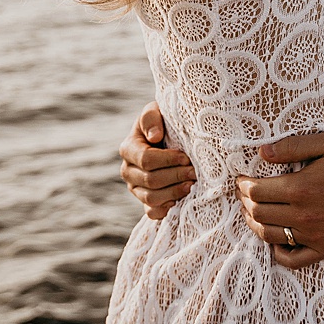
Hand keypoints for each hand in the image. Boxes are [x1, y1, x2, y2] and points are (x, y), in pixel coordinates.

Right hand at [118, 101, 194, 219]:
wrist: (172, 136)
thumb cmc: (165, 121)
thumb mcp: (157, 110)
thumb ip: (151, 117)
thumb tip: (154, 137)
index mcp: (128, 149)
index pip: (146, 160)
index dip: (168, 160)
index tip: (187, 156)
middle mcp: (128, 171)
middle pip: (150, 180)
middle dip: (175, 176)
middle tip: (195, 172)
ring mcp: (135, 189)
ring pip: (151, 198)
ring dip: (175, 192)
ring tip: (192, 185)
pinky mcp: (146, 202)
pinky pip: (152, 213)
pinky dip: (167, 209)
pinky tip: (182, 200)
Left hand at [234, 132, 323, 269]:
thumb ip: (292, 147)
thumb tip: (261, 153)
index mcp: (302, 188)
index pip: (256, 191)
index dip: (243, 184)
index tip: (241, 178)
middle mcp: (305, 215)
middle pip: (259, 213)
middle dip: (246, 202)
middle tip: (245, 192)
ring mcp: (316, 235)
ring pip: (270, 235)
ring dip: (255, 224)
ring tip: (254, 212)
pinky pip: (294, 259)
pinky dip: (278, 252)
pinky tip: (276, 239)